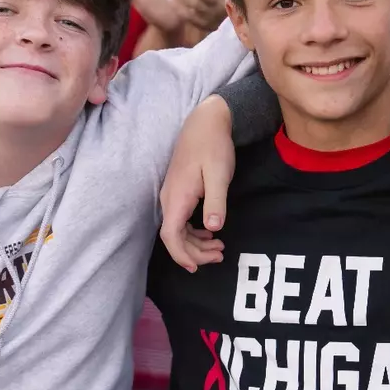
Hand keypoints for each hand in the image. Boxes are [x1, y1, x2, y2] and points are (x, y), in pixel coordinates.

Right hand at [158, 95, 235, 272]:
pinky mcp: (179, 191)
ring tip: (219, 247)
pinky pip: (181, 219)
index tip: (196, 268)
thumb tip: (213, 227)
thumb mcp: (219, 174)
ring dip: (196, 242)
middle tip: (219, 255)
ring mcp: (172, 195)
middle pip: (174, 237)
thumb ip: (216, 201)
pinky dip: (194, 230)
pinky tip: (209, 231)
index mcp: (177, 197)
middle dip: (194, 252)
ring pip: (178, 229)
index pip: (170, 236)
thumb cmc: (213, 146)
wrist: (206, 122)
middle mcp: (169, 199)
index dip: (181, 255)